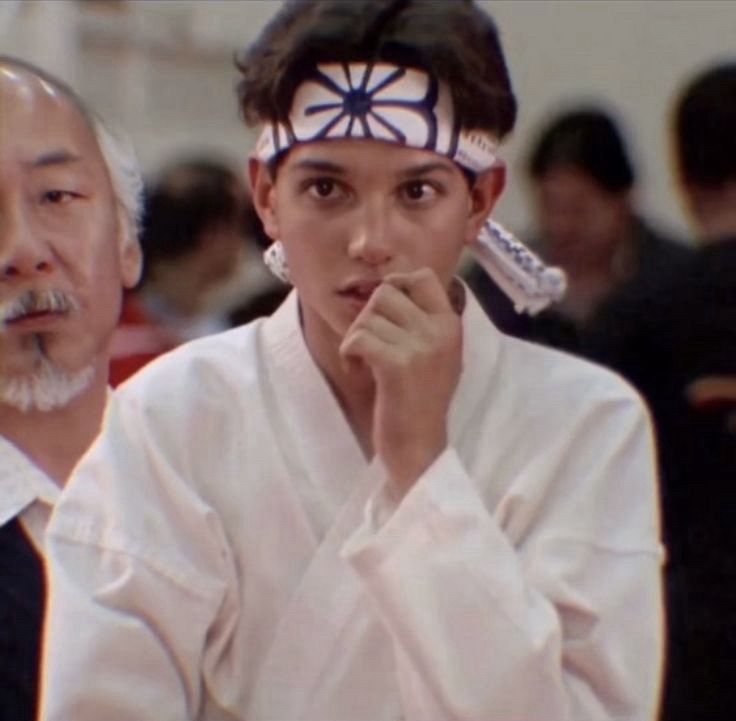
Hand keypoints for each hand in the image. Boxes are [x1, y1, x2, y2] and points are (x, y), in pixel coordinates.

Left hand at [339, 268, 462, 499]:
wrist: (420, 448)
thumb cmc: (420, 402)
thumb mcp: (436, 355)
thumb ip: (421, 322)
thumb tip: (390, 287)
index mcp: (451, 325)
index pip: (422, 276)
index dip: (395, 285)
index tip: (384, 313)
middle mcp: (440, 331)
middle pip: (386, 292)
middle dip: (367, 315)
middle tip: (368, 344)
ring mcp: (421, 347)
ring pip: (368, 316)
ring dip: (356, 337)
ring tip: (363, 362)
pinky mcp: (397, 366)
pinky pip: (359, 337)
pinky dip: (348, 353)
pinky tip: (356, 370)